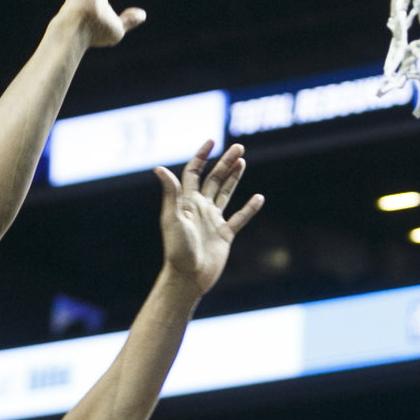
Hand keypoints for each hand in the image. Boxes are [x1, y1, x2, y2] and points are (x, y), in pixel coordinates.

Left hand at [156, 142, 264, 295]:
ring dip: (234, 177)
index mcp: (187, 202)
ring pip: (226, 194)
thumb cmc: (177, 250)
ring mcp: (213, 221)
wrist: (188, 277)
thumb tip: (159, 168)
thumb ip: (171, 193)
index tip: (212, 141)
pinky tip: (259, 198)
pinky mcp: (225, 235)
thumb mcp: (173, 218)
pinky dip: (250, 208)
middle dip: (225, 162)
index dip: (202, 156)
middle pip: (214, 179)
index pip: (194, 172)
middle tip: (238, 147)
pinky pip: (239, 218)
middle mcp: (200, 208)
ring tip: (243, 161)